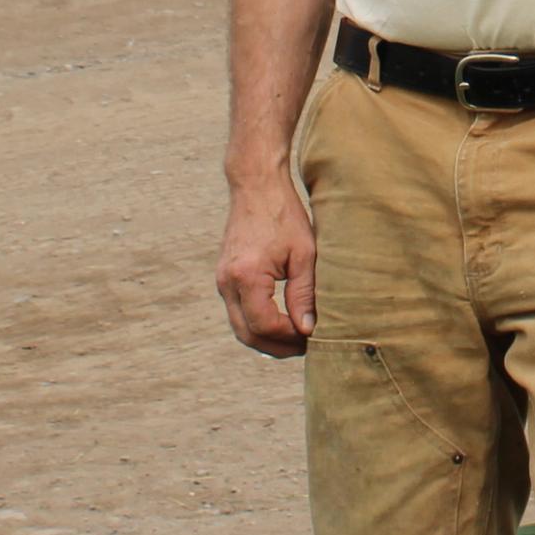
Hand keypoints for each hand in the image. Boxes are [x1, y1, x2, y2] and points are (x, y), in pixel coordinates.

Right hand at [216, 180, 315, 357]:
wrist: (256, 186)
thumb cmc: (283, 214)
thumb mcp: (304, 254)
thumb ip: (304, 294)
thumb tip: (307, 329)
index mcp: (246, 276)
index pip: (264, 325)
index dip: (289, 337)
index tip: (312, 336)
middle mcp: (227, 282)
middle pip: (247, 334)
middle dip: (277, 347)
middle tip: (305, 348)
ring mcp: (221, 281)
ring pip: (240, 327)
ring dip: (266, 338)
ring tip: (296, 337)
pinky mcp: (223, 277)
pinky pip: (237, 312)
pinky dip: (257, 323)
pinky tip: (281, 321)